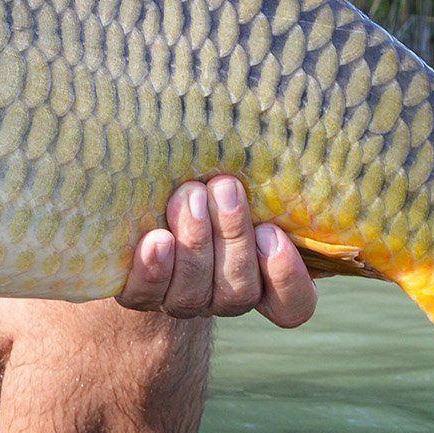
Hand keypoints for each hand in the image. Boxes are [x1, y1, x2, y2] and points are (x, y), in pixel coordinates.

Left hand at [116, 176, 317, 327]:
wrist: (142, 204)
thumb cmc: (206, 181)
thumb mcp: (233, 180)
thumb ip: (256, 176)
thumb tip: (273, 127)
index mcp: (262, 277)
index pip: (293, 305)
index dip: (286, 277)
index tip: (271, 231)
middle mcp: (224, 296)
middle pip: (240, 290)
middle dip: (232, 235)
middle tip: (224, 187)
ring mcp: (182, 300)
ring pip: (196, 291)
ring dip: (194, 240)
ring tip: (189, 195)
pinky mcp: (140, 295)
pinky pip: (148, 293)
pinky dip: (154, 267)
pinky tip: (156, 239)